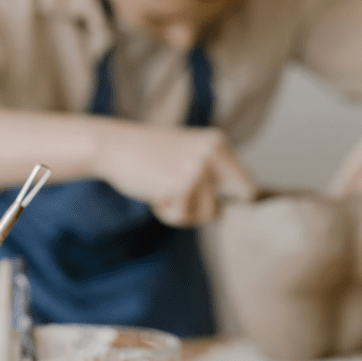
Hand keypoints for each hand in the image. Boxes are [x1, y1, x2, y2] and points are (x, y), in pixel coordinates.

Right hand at [93, 123, 257, 226]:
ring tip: (163, 192)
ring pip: (211, 213)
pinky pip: (184, 217)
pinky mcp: (182, 183)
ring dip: (185, 211)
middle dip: (219, 204)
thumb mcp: (186, 157)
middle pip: (245, 196)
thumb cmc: (145, 154)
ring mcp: (199, 167)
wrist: (113, 145)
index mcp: (218, 142)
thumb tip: (224, 214)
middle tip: (187, 198)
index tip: (214, 202)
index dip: (233, 198)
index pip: (248, 183)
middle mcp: (214, 152)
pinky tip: (155, 195)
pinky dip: (167, 213)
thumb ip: (209, 177)